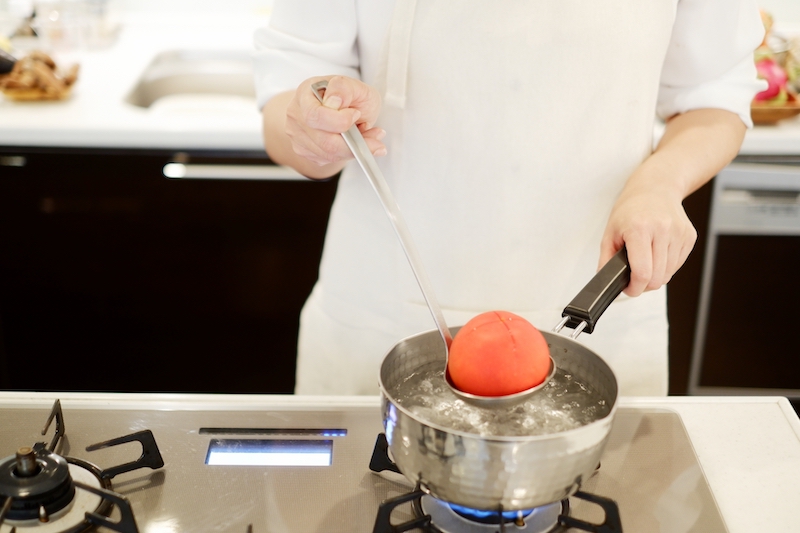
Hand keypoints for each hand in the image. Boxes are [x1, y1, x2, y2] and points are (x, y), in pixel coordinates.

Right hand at [285, 75, 385, 166]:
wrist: (342, 109)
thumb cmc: (347, 97)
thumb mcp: (354, 85)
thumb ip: (344, 88)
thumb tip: (335, 101)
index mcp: (305, 94)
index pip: (315, 115)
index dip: (340, 120)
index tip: (356, 114)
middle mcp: (296, 115)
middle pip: (324, 141)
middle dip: (353, 142)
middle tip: (374, 135)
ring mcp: (298, 135)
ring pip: (329, 154)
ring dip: (354, 149)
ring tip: (367, 135)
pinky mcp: (304, 151)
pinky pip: (328, 160)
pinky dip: (346, 154)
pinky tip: (353, 142)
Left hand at [599, 176, 696, 296]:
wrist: (655, 188)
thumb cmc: (631, 209)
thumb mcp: (610, 232)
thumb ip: (606, 259)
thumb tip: (605, 281)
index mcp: (640, 228)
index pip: (642, 272)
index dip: (635, 288)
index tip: (629, 289)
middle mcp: (662, 230)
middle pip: (658, 278)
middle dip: (644, 285)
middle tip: (634, 279)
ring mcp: (679, 233)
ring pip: (669, 274)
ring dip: (656, 276)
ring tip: (645, 263)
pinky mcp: (689, 237)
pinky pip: (678, 265)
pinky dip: (666, 266)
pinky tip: (657, 254)